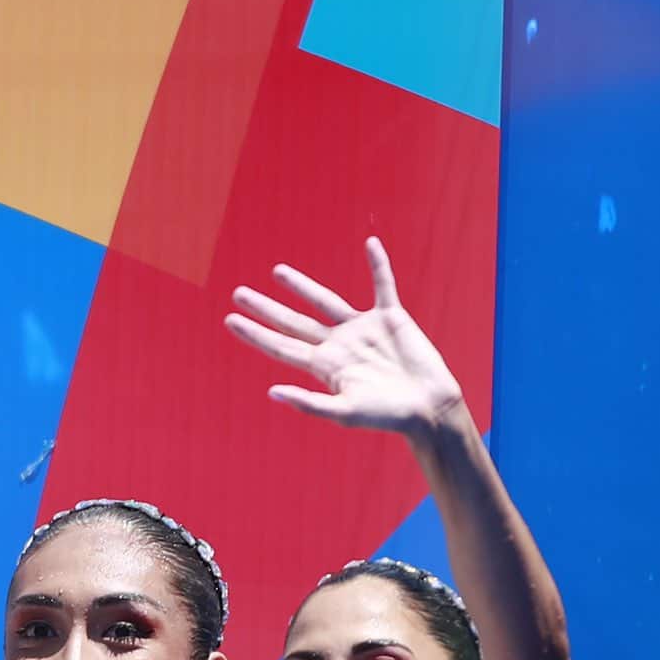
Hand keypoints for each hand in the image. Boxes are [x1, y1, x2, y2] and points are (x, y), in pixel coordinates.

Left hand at [225, 237, 464, 437]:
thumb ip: (309, 403)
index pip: (282, 346)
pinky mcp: (391, 318)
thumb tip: (272, 392)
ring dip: (302, 286)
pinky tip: (370, 244)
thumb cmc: (387, 415)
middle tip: (238, 293)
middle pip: (294, 322)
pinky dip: (379, 265)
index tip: (231, 320)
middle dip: (267, 308)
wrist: (428, 407)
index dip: (256, 334)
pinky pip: (383, 285)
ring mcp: (363, 329)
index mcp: (325, 366)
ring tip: (277, 271)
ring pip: (326, 301)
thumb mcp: (345, 412)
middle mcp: (339, 344)